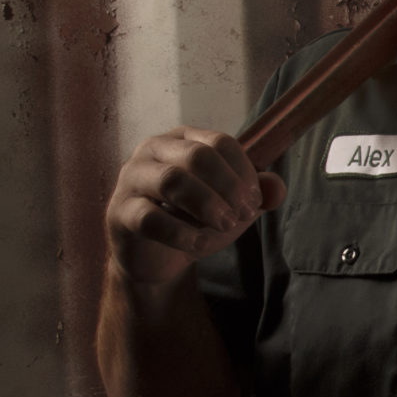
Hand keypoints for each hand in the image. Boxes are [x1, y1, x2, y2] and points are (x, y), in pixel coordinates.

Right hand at [105, 128, 285, 287]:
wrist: (157, 257)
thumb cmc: (193, 220)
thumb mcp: (232, 206)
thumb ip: (257, 194)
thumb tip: (276, 188)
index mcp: (183, 139)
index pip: (220, 142)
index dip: (244, 172)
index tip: (254, 202)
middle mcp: (153, 149)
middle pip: (197, 156)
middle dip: (228, 188)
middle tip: (241, 215)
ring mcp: (132, 178)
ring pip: (172, 180)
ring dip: (207, 206)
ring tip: (224, 227)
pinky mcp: (120, 212)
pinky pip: (151, 218)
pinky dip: (181, 233)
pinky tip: (198, 245)